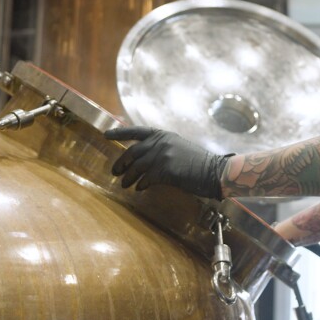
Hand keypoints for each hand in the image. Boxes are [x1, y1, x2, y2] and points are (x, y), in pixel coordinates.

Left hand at [104, 126, 231, 199]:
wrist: (213, 171)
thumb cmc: (198, 162)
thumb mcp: (178, 147)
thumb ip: (161, 149)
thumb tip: (143, 159)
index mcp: (163, 134)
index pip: (136, 131)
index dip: (119, 132)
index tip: (106, 135)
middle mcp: (161, 142)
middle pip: (132, 152)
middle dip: (120, 163)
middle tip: (115, 172)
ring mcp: (162, 155)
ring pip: (136, 167)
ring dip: (128, 177)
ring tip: (124, 184)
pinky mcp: (164, 170)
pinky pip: (145, 179)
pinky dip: (141, 185)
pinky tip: (140, 189)